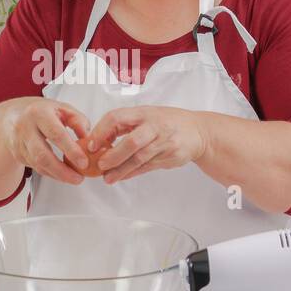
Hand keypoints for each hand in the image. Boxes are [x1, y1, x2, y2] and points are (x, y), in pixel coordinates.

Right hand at [0, 98, 91, 184]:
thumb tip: (89, 140)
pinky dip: (51, 173)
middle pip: (42, 155)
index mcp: (39, 113)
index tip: (84, 162)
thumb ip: (78, 121)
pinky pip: (36, 167)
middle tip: (78, 178)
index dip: (71, 150)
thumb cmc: (41, 111)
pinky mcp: (18, 154)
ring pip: (38, 164)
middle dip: (62, 170)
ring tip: (74, 178)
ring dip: (58, 175)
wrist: (12, 115)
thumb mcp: (62, 108)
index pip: (56, 134)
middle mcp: (25, 128)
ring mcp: (19, 142)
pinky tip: (62, 174)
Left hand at [86, 105, 207, 183]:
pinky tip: (122, 177)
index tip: (91, 145)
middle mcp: (155, 126)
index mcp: (144, 112)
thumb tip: (99, 140)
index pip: (118, 118)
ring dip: (121, 170)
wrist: (199, 132)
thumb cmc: (168, 122)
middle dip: (113, 156)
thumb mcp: (147, 114)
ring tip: (108, 178)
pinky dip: (133, 173)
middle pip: (131, 142)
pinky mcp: (170, 156)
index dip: (102, 132)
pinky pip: (147, 167)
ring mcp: (164, 142)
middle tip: (100, 165)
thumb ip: (126, 125)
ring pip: (140, 158)